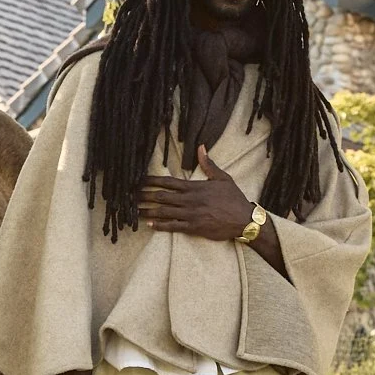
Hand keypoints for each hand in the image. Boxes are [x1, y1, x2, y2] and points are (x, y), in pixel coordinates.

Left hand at [136, 146, 255, 239]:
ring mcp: (190, 214)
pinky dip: (160, 225)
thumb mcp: (223, 178)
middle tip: (129, 195)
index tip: (138, 180)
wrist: (244, 219)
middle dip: (144, 195)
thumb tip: (201, 147)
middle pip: (161, 196)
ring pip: (164, 212)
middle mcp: (189, 200)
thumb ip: (208, 164)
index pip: (168, 182)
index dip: (151, 181)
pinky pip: (173, 226)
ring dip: (148, 211)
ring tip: (133, 210)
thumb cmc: (234, 199)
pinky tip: (149, 224)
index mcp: (194, 187)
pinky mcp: (194, 227)